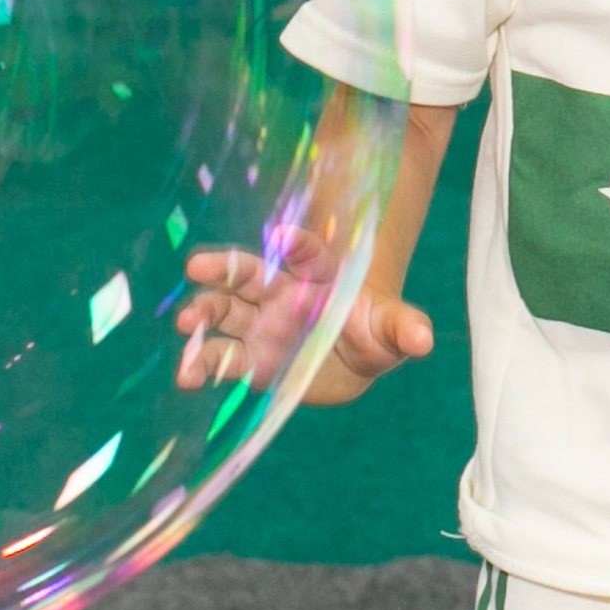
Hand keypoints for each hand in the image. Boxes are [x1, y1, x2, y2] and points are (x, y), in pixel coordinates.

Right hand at [174, 229, 434, 406]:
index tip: (280, 234)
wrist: (352, 362)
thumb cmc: (371, 332)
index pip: (305, 252)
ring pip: (224, 312)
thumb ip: (402, 328)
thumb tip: (424, 338)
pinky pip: (221, 359)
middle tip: (196, 265)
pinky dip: (201, 365)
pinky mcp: (248, 359)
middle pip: (249, 273)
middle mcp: (280, 293)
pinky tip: (186, 375)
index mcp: (317, 274)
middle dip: (224, 268)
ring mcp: (259, 325)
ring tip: (185, 324)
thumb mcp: (391, 330)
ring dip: (202, 315)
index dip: (294, 242)